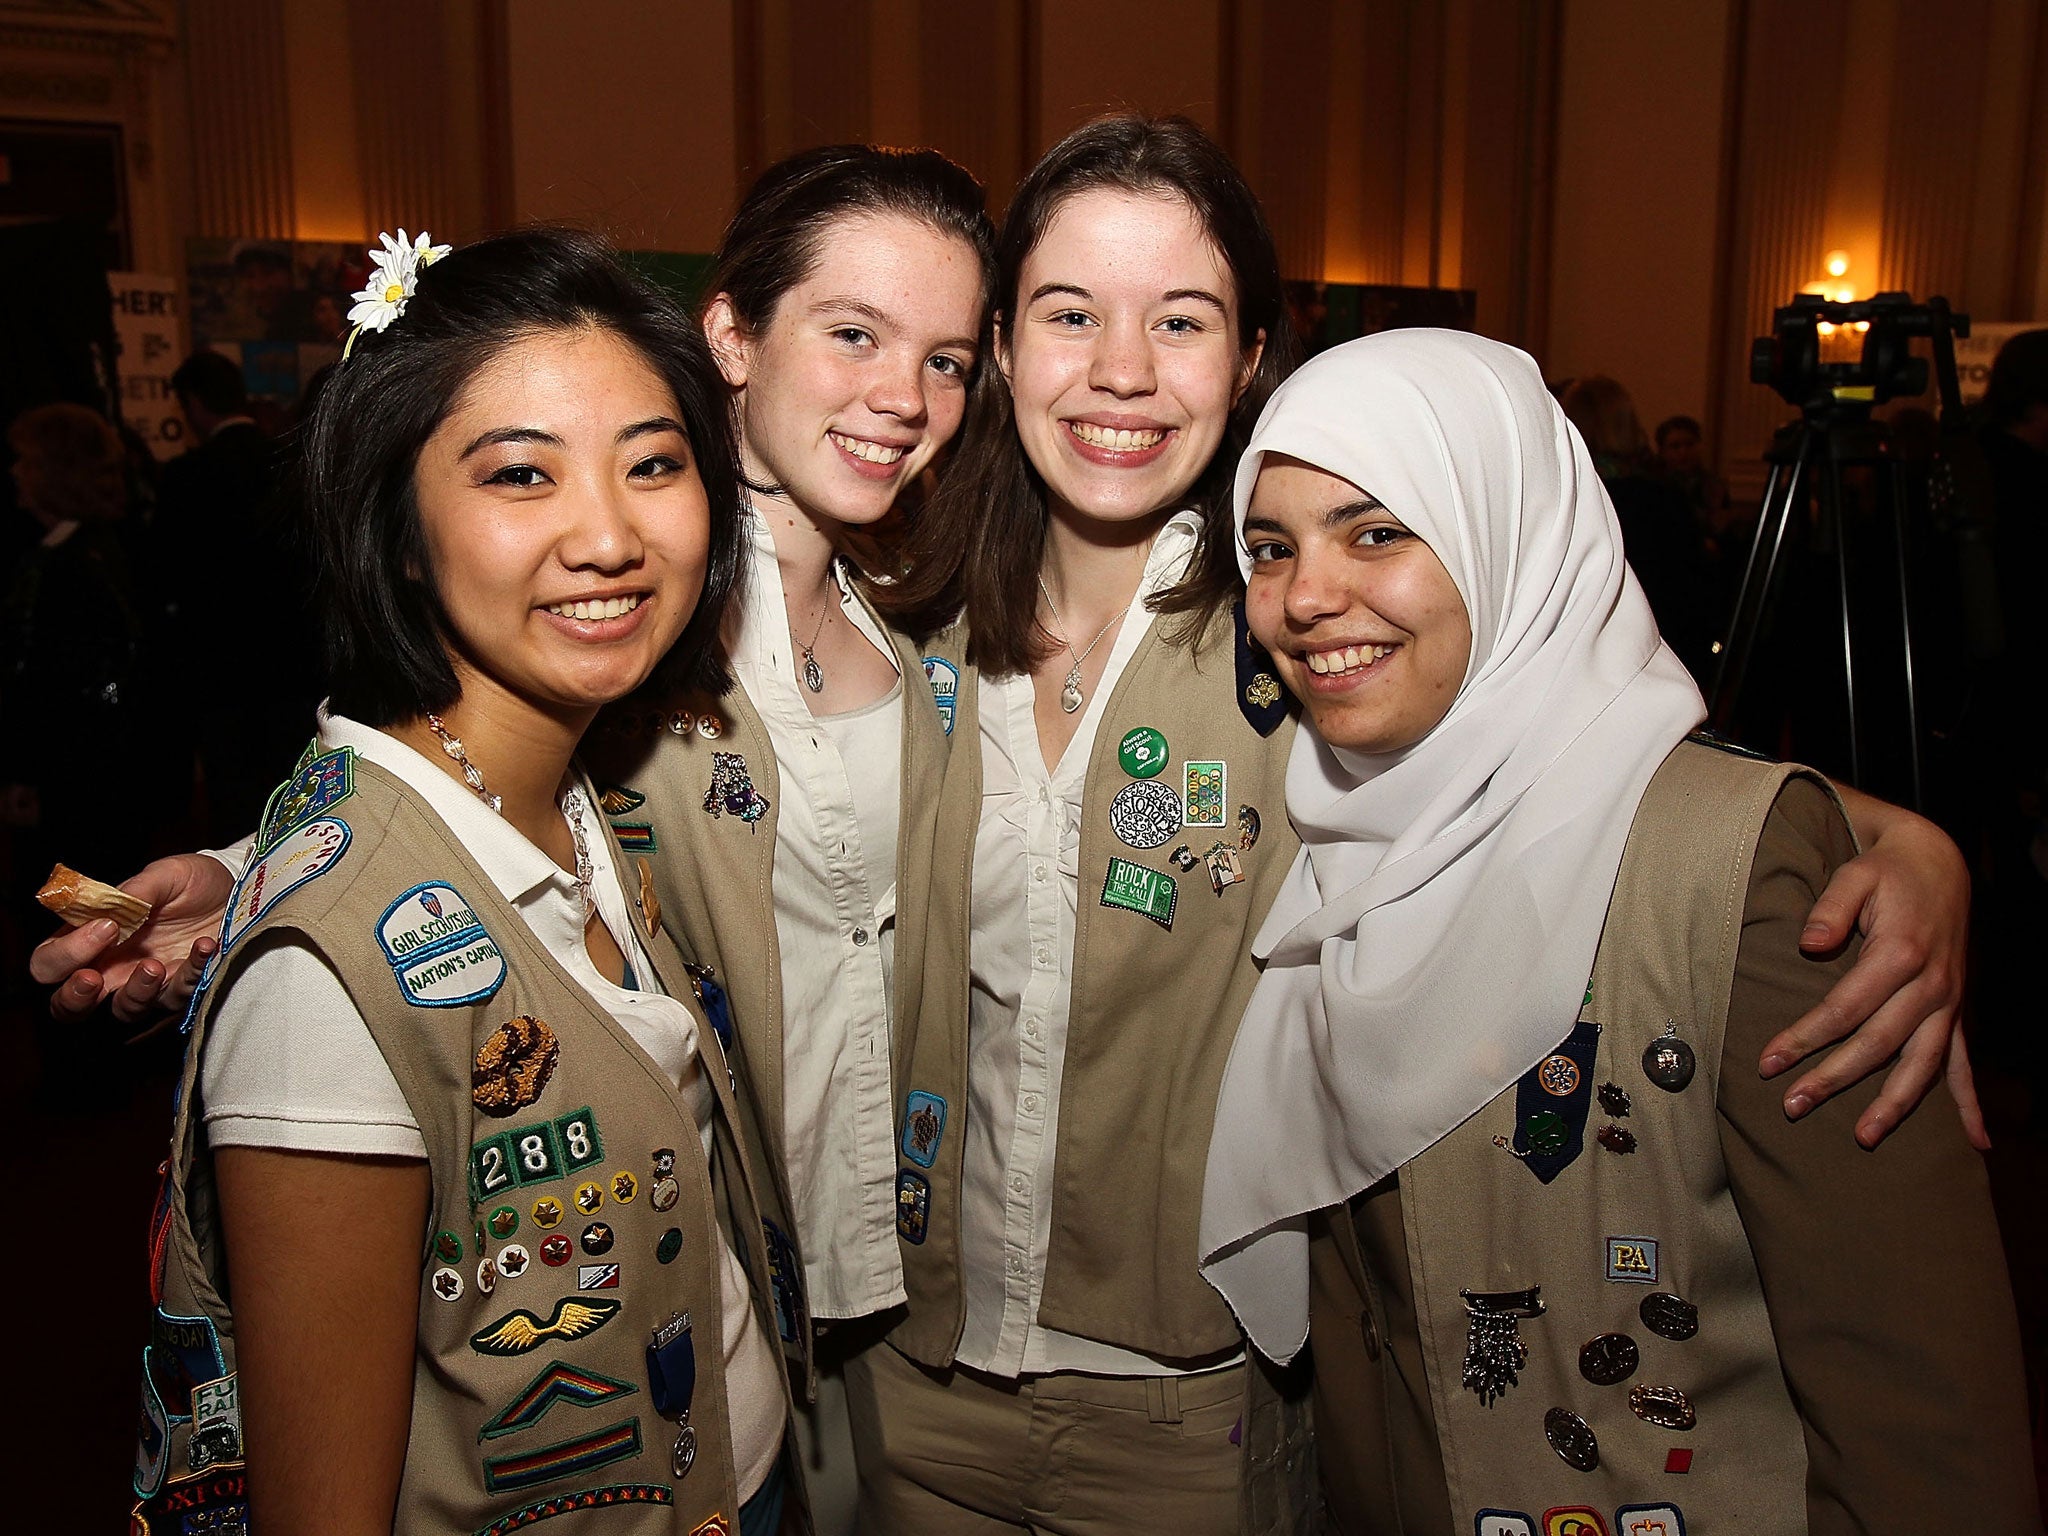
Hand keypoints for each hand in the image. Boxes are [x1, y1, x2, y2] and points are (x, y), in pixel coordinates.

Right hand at [30, 854, 234, 1025]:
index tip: (103, 928)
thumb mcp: (163, 876)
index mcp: (92, 939)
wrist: (239, 890)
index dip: (65, 954)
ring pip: (124, 1010)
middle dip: (74, 998)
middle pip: (68, 1008)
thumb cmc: (191, 883)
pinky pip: (181, 996)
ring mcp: (149, 983)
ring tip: (155, 965)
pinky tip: (206, 945)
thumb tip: (105, 911)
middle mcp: (113, 968)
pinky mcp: (185, 989)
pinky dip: (193, 973)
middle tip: (93, 978)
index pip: (49, 963)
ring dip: (137, 992)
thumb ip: (132, 893)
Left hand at [1760, 807, 1983, 1149]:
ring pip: (1923, 1064)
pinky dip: (1970, 1103)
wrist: (1939, 863)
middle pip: (1877, 1044)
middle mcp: (1931, 985)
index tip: (1768, 1064)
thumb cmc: (1887, 872)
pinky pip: (1966, 1063)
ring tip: (1864, 1137)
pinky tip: (1977, 1143)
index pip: (1844, 1009)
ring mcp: (1948, 1002)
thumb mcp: (1855, 874)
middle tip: (1791, 1107)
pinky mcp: (1957, 1010)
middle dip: (1833, 1078)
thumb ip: (1830, 908)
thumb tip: (1809, 945)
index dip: (1804, 1039)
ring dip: (1895, 1105)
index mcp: (1900, 954)